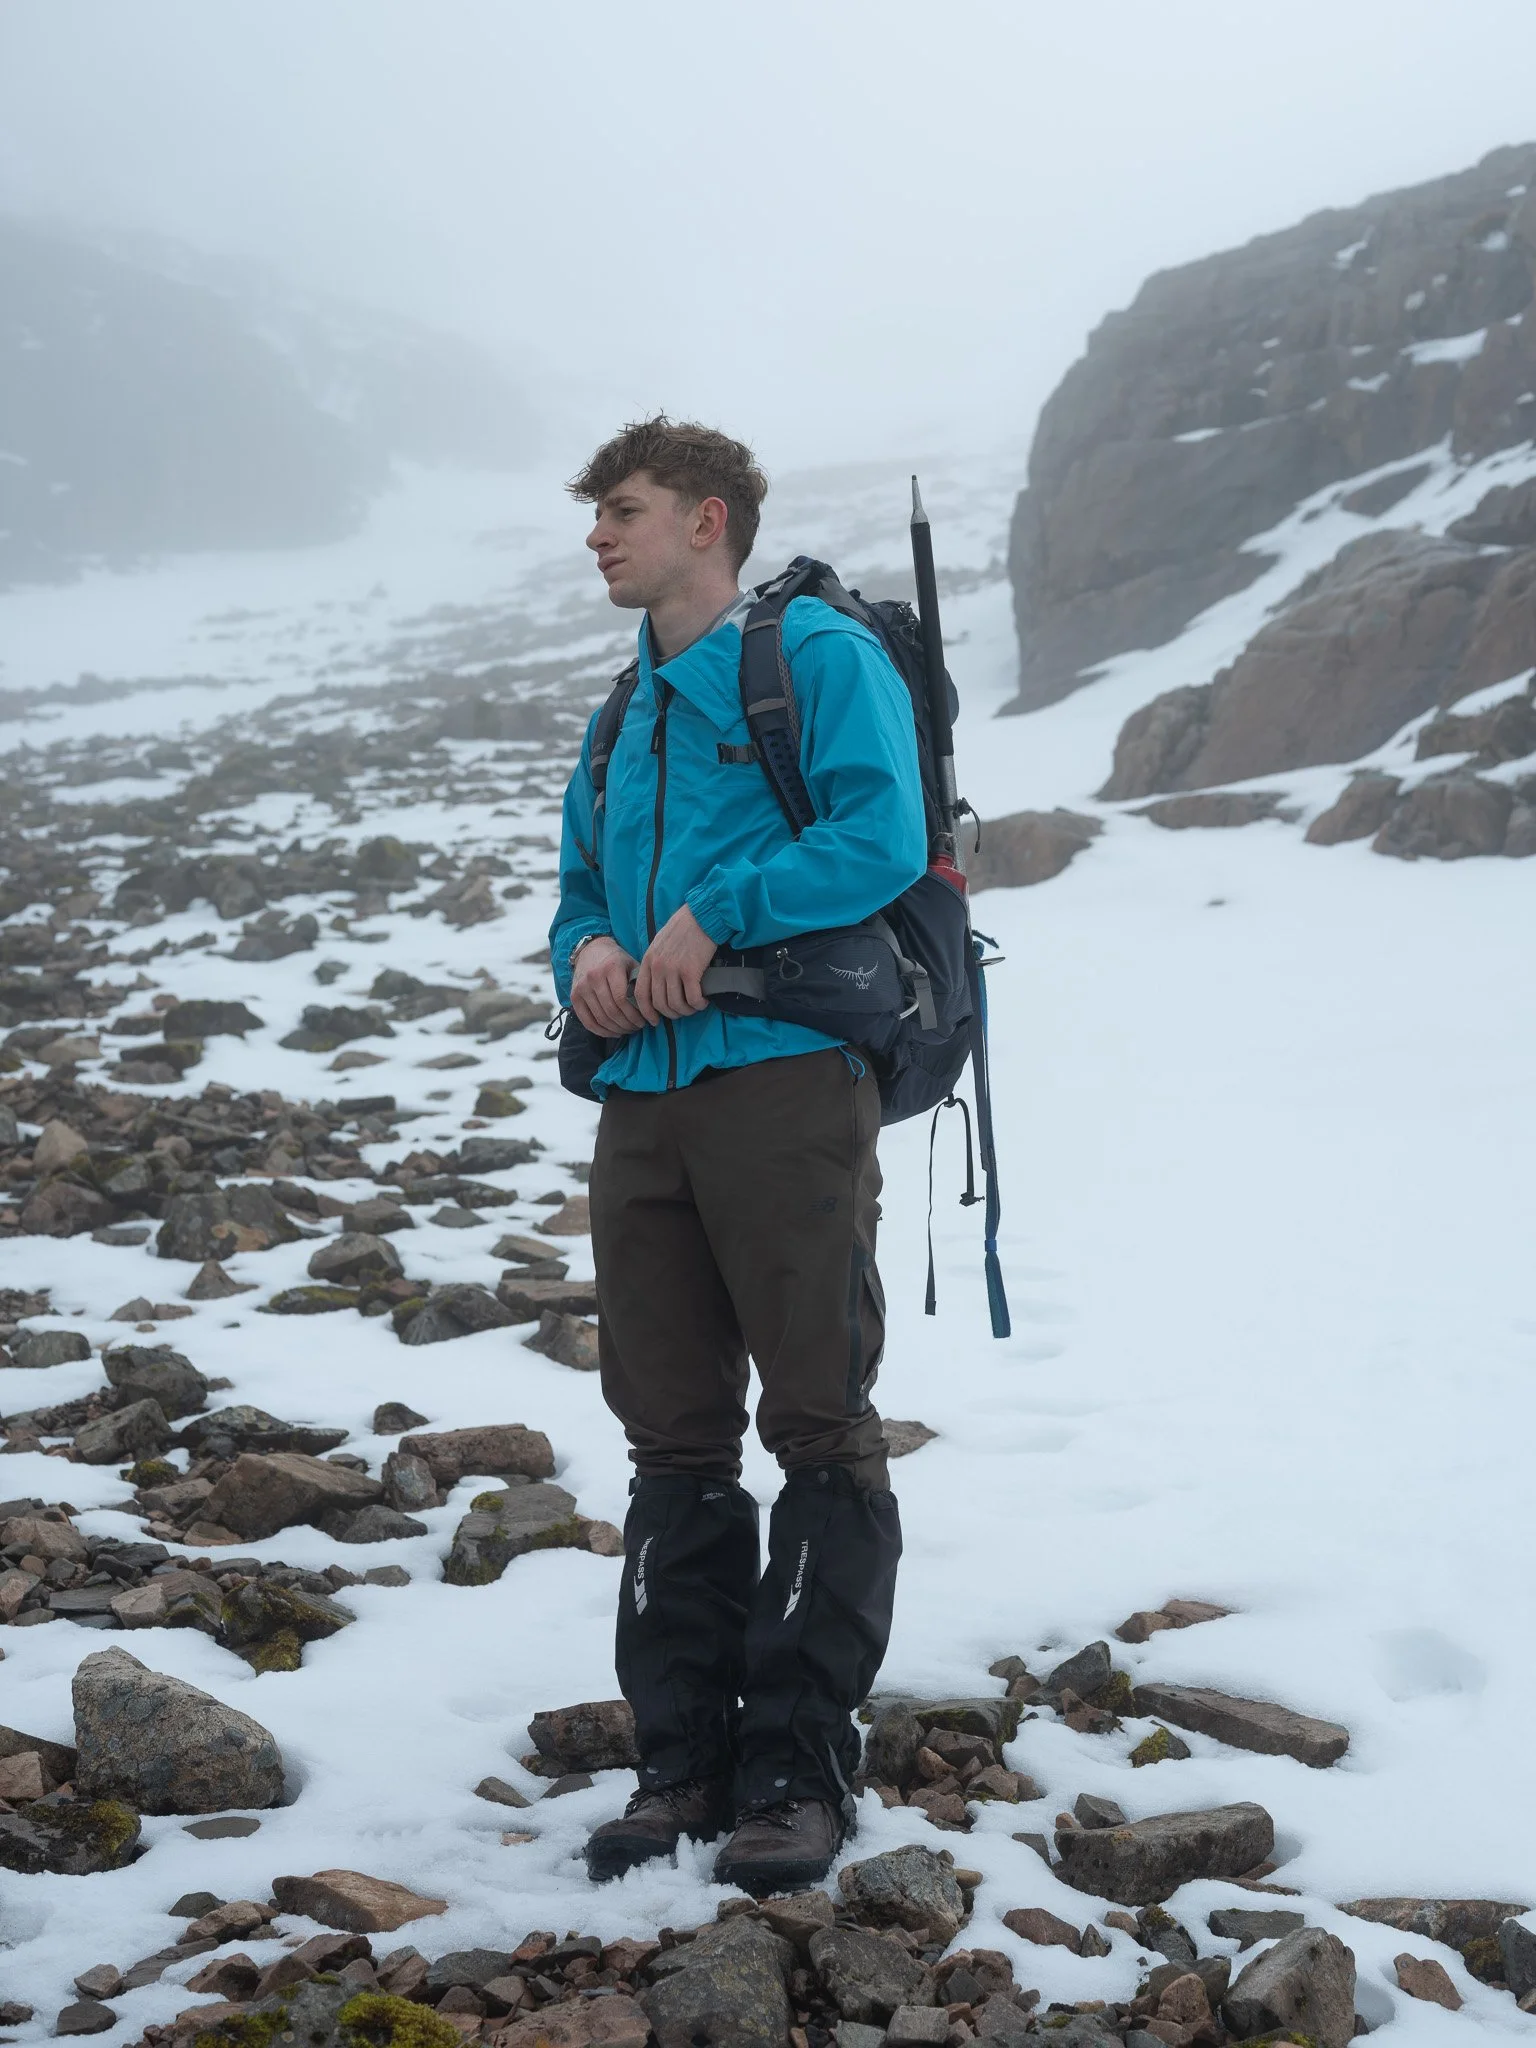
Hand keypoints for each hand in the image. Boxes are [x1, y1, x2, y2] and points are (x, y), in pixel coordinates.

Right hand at [570, 935, 643, 1036]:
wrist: (590, 950)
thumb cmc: (616, 960)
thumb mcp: (631, 964)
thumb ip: (639, 983)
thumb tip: (652, 1008)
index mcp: (611, 967)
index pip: (622, 999)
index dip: (635, 1015)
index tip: (645, 1021)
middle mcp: (594, 977)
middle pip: (612, 1011)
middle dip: (628, 1024)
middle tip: (637, 1028)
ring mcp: (581, 987)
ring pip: (601, 1018)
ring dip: (617, 1029)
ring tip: (628, 1030)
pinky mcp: (574, 996)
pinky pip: (587, 1021)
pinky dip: (601, 1031)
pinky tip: (614, 1032)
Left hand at [634, 905, 716, 1023]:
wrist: (701, 916)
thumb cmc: (683, 929)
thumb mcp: (659, 944)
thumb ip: (654, 963)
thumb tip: (656, 984)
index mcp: (648, 961)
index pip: (640, 995)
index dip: (646, 1012)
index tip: (655, 1020)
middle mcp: (657, 967)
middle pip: (659, 1003)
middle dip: (670, 1014)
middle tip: (681, 1013)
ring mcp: (673, 969)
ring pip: (675, 1004)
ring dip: (686, 1010)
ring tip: (694, 1007)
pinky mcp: (690, 971)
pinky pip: (692, 998)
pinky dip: (698, 1004)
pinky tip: (703, 1001)